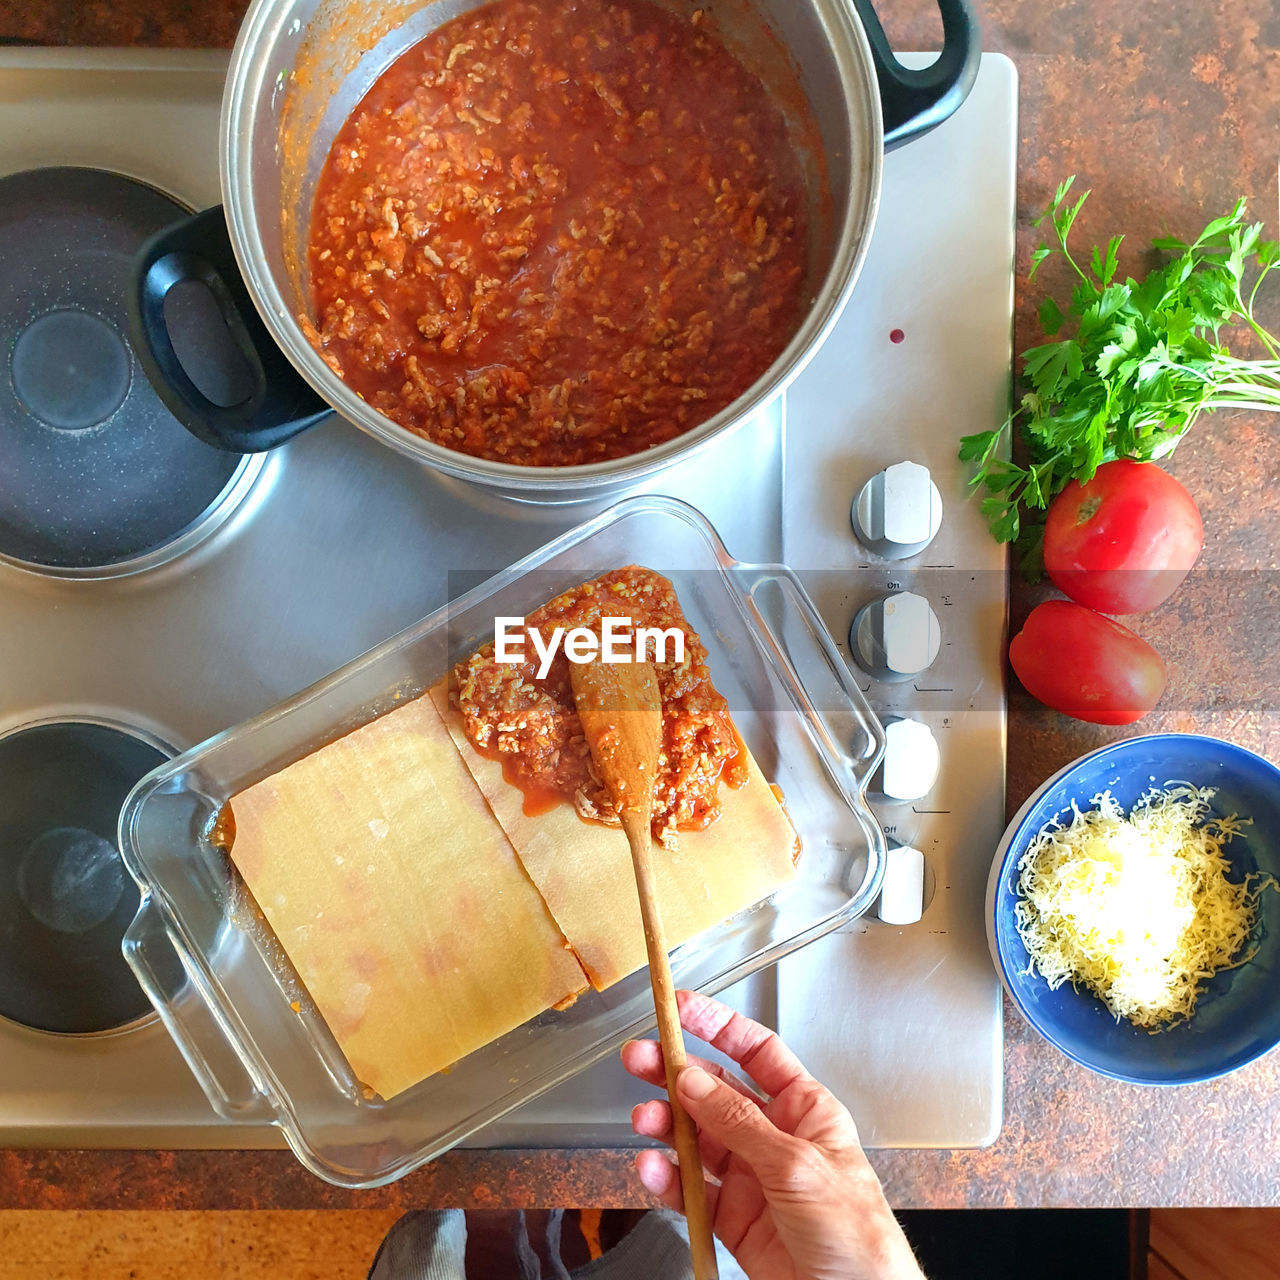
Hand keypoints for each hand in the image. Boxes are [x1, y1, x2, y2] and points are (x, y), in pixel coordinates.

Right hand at [622, 990, 923, 1279]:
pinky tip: (653, 1169)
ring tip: (643, 1120)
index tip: (680, 1007)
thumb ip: (739, 1122)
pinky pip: (690, 1190)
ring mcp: (750, 1177)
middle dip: (674, 1073)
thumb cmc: (857, 1235)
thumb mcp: (797, 1165)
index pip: (755, 1051)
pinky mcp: (731, 1219)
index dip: (717, 1026)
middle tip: (639, 1059)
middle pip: (715, 1091)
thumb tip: (694, 1081)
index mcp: (804, 1109)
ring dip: (665, 1125)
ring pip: (696, 1138)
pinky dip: (667, 1178)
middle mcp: (774, 1136)